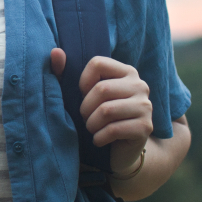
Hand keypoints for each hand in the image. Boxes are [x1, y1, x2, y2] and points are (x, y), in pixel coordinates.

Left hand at [49, 49, 153, 175]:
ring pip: (107, 111)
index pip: (97, 63)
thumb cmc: (96, 115)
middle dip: (85, 108)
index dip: (83, 82)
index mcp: (126, 71)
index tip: (83, 96)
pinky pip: (113, 129)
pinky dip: (99, 137)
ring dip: (91, 124)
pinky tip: (99, 140)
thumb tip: (55, 52)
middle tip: (85, 118)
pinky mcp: (146, 127)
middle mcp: (140, 85)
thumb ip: (65, 72)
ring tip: (92, 128)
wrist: (120, 149)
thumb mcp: (80, 93)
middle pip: (101, 89)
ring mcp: (146, 106)